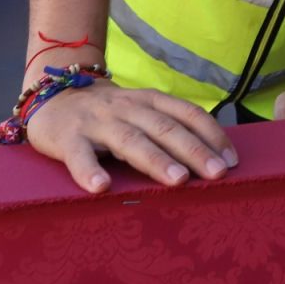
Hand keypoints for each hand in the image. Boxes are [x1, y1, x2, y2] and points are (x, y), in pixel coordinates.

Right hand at [26, 83, 237, 192]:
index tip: (232, 160)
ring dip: (156, 160)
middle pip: (165, 128)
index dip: (211, 135)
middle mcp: (126, 108)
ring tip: (178, 180)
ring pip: (130, 140)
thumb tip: (211, 156)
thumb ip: (166, 127)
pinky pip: (79, 155)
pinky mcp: (67, 137)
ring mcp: (97, 122)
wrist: (52, 96)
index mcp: (148, 101)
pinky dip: (89, 170)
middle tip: (218, 173)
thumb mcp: (139, 112)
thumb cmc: (107, 114)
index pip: (187, 114)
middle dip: (194, 150)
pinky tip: (101, 187)